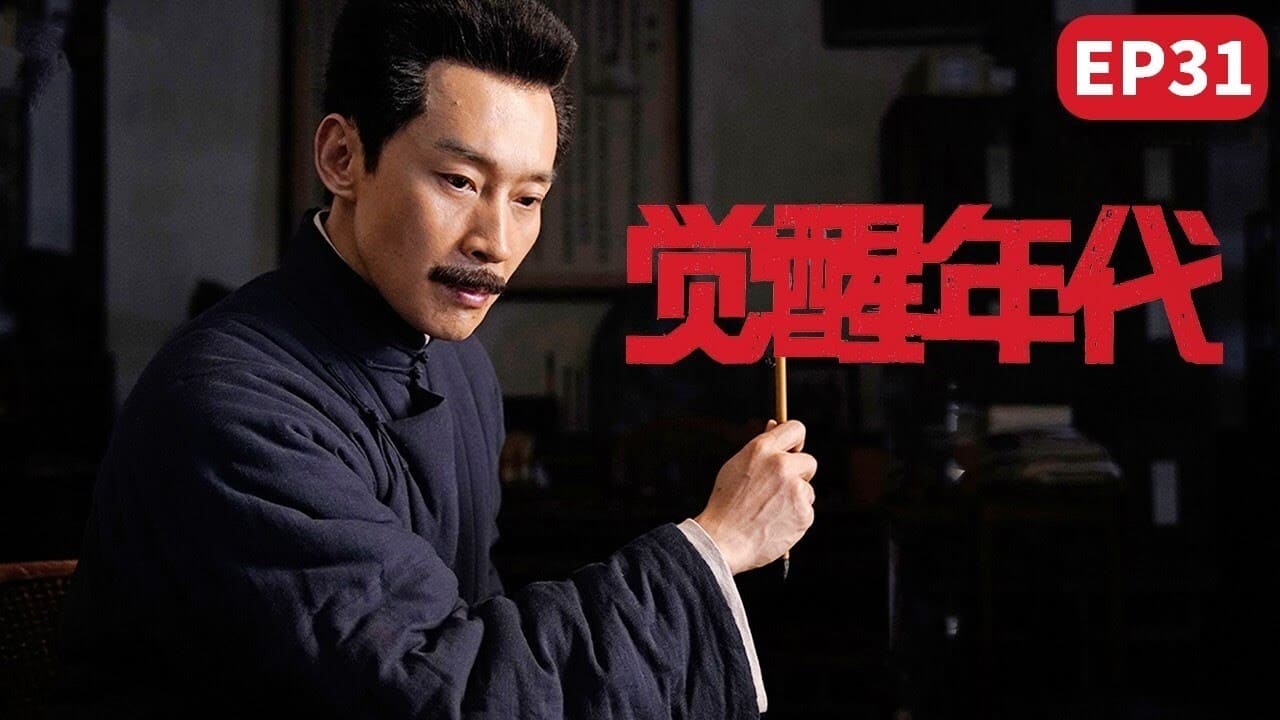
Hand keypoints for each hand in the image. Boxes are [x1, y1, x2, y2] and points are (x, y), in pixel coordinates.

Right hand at [694, 419, 816, 574]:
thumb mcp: (737, 466)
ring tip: (769, 511)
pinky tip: (774, 524)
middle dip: (799, 474)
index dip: (796, 441)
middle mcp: (782, 465)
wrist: (723, 540)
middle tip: (778, 490)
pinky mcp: (804, 513)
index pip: (796, 429)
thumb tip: (774, 423)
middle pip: (809, 462)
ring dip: (795, 498)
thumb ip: (760, 446)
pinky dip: (795, 518)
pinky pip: (806, 511)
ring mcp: (795, 490)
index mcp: (762, 449)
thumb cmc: (726, 503)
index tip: (794, 451)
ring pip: (807, 490)